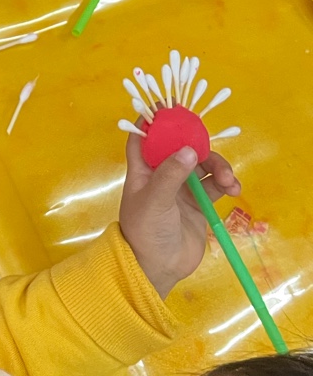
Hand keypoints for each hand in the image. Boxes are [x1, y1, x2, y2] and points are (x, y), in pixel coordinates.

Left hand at [118, 133, 240, 298]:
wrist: (158, 268)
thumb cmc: (146, 231)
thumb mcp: (154, 201)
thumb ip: (171, 175)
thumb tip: (190, 150)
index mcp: (142, 170)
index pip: (143, 138)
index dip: (153, 121)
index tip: (171, 107)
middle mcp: (162, 175)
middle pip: (182, 147)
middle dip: (199, 146)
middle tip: (211, 153)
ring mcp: (182, 188)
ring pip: (203, 165)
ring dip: (218, 167)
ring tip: (228, 181)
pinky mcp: (199, 203)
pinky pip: (215, 184)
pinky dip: (226, 183)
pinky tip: (233, 189)